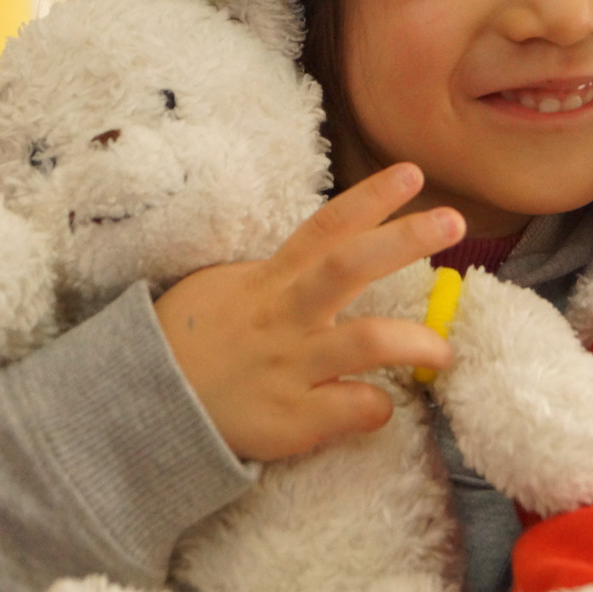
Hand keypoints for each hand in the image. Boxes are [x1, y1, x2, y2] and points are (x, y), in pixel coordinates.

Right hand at [155, 162, 461, 461]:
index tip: (413, 173)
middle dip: (405, 238)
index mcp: (271, 280)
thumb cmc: (187, 342)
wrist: (138, 407)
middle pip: (351, 264)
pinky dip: (376, 405)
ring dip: (415, 341)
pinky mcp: (290, 418)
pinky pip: (351, 407)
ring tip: (445, 350)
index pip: (326, 227)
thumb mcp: (224, 290)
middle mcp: (285, 315)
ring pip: (365, 340)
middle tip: (454, 220)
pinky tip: (383, 405)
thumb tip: (318, 256)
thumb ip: (276, 273)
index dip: (370, 198)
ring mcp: (290, 366)